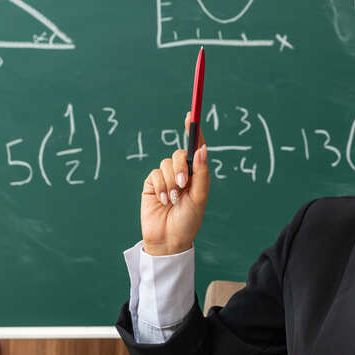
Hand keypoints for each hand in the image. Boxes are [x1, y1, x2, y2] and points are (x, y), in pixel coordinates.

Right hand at [141, 114, 209, 254]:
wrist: (169, 239)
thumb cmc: (188, 221)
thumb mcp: (200, 197)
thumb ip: (202, 173)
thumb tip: (201, 150)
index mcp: (196, 175)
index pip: (195, 149)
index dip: (193, 131)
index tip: (191, 115)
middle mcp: (181, 174)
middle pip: (179, 154)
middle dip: (181, 167)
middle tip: (183, 185)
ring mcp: (166, 178)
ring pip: (166, 164)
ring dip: (171, 182)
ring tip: (172, 199)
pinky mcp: (152, 184)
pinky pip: (155, 174)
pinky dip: (161, 186)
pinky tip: (163, 200)